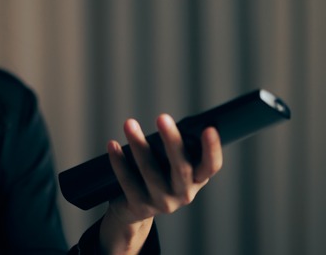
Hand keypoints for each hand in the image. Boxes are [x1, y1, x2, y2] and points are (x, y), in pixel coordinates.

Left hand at [99, 115, 222, 253]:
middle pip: (181, 167)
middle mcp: (183, 194)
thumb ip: (175, 148)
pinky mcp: (140, 206)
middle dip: (172, 140)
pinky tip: (113, 145)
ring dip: (138, 144)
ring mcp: (162, 203)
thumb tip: (168, 121)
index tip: (209, 129)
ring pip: (150, 171)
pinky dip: (119, 161)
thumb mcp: (171, 164)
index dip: (212, 149)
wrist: (134, 209)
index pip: (211, 166)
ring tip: (129, 124)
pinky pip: (127, 180)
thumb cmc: (158, 175)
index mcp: (197, 180)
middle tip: (162, 117)